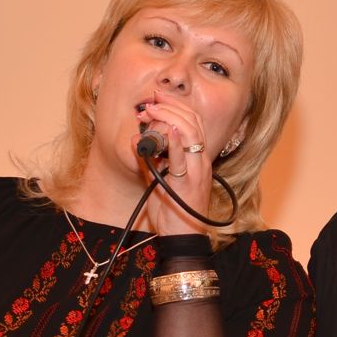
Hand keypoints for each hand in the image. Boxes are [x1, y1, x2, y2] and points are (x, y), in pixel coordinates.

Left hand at [135, 103, 211, 235]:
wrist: (182, 237)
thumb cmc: (173, 212)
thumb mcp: (159, 180)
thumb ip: (149, 160)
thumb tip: (136, 140)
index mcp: (197, 159)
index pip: (193, 122)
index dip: (175, 106)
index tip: (157, 98)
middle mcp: (200, 161)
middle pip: (193, 121)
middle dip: (171, 105)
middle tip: (151, 100)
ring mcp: (196, 171)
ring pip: (191, 134)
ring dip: (170, 117)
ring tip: (152, 110)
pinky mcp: (188, 184)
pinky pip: (182, 159)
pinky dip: (175, 141)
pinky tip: (167, 129)